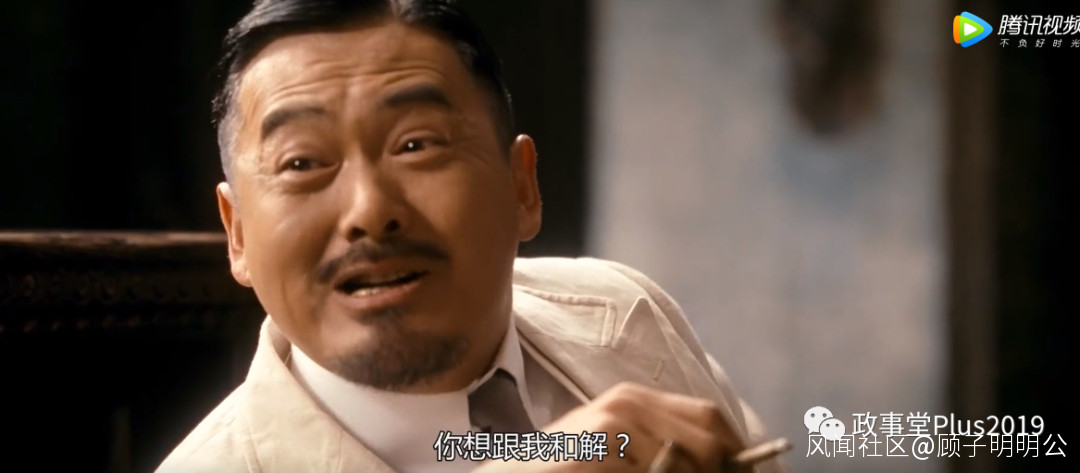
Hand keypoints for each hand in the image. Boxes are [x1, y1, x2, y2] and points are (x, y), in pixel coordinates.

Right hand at [473, 382, 748, 472]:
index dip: (738, 451)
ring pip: (684, 468)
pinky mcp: (596, 450)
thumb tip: (727, 464)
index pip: (711, 418)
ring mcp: (611, 426)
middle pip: (708, 444)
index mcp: (636, 400)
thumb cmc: (570, 471)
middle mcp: (627, 405)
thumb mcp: (621, 451)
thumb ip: (665, 451)